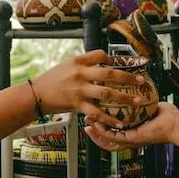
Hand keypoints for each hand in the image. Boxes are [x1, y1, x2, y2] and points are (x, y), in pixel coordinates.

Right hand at [32, 50, 146, 128]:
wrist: (37, 95)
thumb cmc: (52, 80)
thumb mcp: (67, 65)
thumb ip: (84, 64)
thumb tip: (102, 63)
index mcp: (78, 61)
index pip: (100, 55)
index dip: (113, 59)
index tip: (124, 64)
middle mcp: (80, 74)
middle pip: (109, 74)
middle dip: (127, 77)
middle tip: (141, 80)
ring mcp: (79, 90)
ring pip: (106, 93)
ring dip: (124, 98)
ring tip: (137, 101)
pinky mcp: (77, 105)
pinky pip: (97, 113)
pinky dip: (109, 119)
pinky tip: (120, 123)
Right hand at [84, 102, 178, 150]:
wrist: (175, 123)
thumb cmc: (166, 115)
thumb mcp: (146, 105)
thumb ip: (137, 100)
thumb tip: (133, 86)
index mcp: (132, 132)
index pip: (112, 133)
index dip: (101, 129)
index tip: (93, 118)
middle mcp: (130, 139)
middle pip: (106, 141)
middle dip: (94, 133)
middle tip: (86, 121)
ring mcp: (130, 141)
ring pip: (107, 142)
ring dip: (95, 133)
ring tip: (87, 122)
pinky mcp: (132, 140)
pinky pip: (113, 137)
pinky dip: (103, 132)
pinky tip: (96, 123)